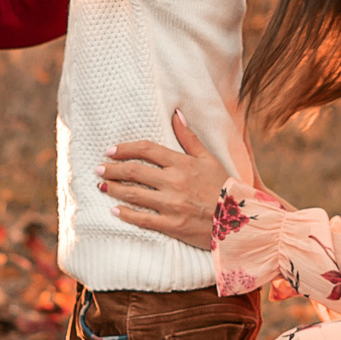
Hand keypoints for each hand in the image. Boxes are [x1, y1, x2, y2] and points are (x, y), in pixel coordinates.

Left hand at [100, 112, 230, 248]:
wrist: (241, 221)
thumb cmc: (225, 187)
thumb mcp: (209, 159)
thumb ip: (189, 138)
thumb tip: (176, 114)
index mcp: (182, 164)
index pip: (147, 150)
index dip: (125, 149)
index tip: (110, 151)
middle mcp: (174, 182)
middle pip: (134, 171)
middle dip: (112, 169)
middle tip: (98, 169)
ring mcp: (172, 205)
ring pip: (134, 194)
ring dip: (114, 189)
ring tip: (102, 186)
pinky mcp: (172, 225)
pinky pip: (143, 219)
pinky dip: (126, 214)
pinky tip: (115, 210)